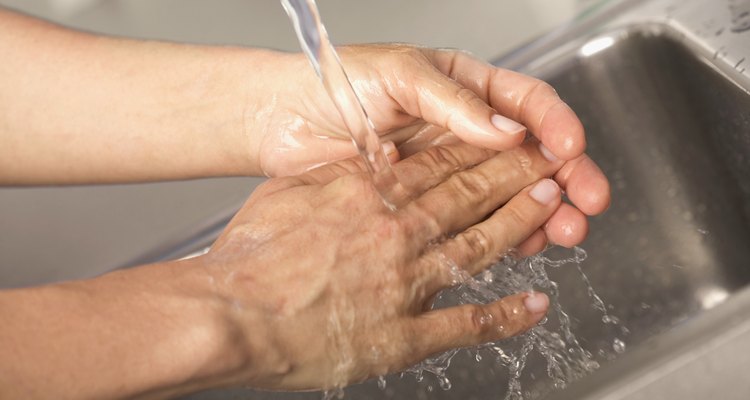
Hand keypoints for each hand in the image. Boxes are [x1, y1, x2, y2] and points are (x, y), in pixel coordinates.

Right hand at [203, 139, 565, 389]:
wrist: (229, 314)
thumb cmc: (248, 257)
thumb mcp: (286, 192)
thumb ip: (334, 174)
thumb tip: (365, 160)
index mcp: (368, 195)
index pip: (439, 165)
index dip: (481, 150)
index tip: (508, 140)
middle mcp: (396, 233)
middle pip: (469, 196)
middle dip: (514, 175)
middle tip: (548, 162)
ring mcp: (404, 284)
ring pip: (479, 248)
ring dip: (520, 225)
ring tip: (551, 208)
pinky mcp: (402, 335)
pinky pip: (466, 323)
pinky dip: (505, 315)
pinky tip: (533, 304)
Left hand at [251, 44, 609, 247]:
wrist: (284, 120)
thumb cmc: (336, 84)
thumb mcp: (400, 77)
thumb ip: (453, 102)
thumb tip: (508, 130)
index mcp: (466, 88)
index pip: (528, 103)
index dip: (556, 125)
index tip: (571, 150)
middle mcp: (466, 129)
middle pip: (532, 153)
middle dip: (566, 178)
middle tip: (586, 203)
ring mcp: (450, 168)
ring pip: (511, 191)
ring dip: (541, 211)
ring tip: (561, 232)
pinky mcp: (429, 203)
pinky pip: (476, 220)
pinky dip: (502, 232)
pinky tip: (520, 244)